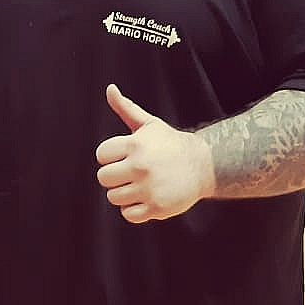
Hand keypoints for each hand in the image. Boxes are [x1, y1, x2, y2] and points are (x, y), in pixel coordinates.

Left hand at [95, 84, 214, 222]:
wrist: (202, 165)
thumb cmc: (169, 144)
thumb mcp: (149, 124)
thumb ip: (125, 108)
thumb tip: (109, 88)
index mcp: (135, 145)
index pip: (101, 155)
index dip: (111, 156)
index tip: (126, 156)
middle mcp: (140, 166)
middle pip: (103, 178)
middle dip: (115, 176)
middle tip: (132, 173)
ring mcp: (149, 188)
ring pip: (114, 197)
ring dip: (125, 193)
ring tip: (142, 185)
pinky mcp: (157, 207)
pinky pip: (128, 215)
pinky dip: (134, 210)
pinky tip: (147, 198)